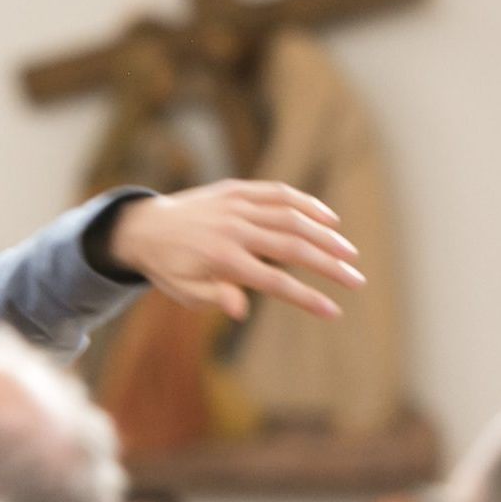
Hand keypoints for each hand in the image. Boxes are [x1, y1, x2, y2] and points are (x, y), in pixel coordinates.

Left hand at [107, 183, 362, 321]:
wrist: (143, 226)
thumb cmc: (168, 267)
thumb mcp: (183, 291)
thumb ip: (213, 297)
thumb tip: (241, 310)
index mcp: (221, 259)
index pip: (274, 281)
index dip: (306, 297)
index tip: (333, 311)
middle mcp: (232, 228)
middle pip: (292, 246)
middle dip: (329, 265)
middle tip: (356, 281)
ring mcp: (236, 205)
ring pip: (291, 216)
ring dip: (325, 235)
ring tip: (350, 253)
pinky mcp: (237, 189)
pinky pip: (278, 193)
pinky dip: (306, 204)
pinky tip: (329, 220)